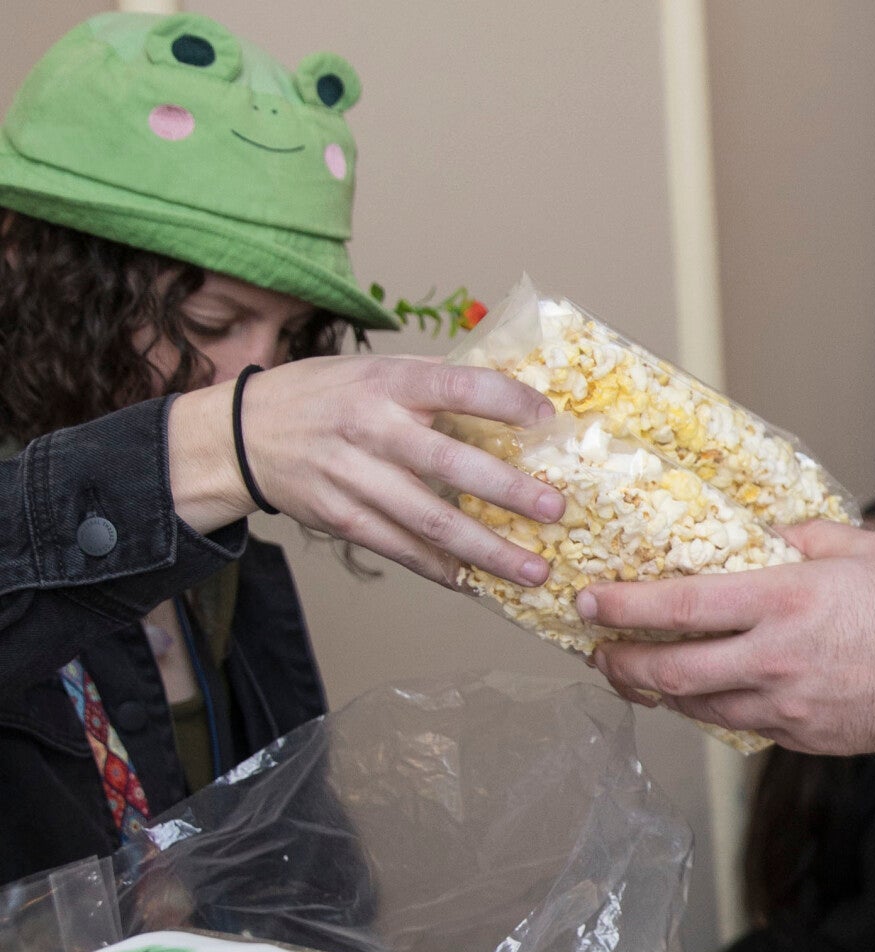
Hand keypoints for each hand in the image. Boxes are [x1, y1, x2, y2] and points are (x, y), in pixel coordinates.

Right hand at [167, 354, 565, 587]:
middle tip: (556, 511)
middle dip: (509, 491)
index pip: (456, 386)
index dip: (505, 400)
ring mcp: (353, 477)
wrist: (242, 435)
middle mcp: (371, 428)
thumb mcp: (373, 369)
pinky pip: (401, 549)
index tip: (547, 417)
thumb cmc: (324, 397)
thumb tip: (512, 388)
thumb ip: (432, 381)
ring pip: (430, 521)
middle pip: (450, 464)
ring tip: (533, 571)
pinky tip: (476, 582)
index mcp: (387, 382)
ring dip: (487, 550)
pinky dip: (441, 568)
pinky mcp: (341, 518)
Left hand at [579, 519, 874, 749]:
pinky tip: (708, 695)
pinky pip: (743, 727)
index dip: (622, 609)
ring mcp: (788, 707)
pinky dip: (716, 710)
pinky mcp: (806, 739)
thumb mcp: (861, 546)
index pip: (678, 609)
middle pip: (670, 672)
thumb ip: (802, 538)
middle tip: (598, 653)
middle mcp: (776, 659)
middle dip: (621, 665)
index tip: (589, 603)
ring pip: (699, 709)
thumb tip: (764, 535)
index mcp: (784, 601)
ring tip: (642, 676)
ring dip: (662, 694)